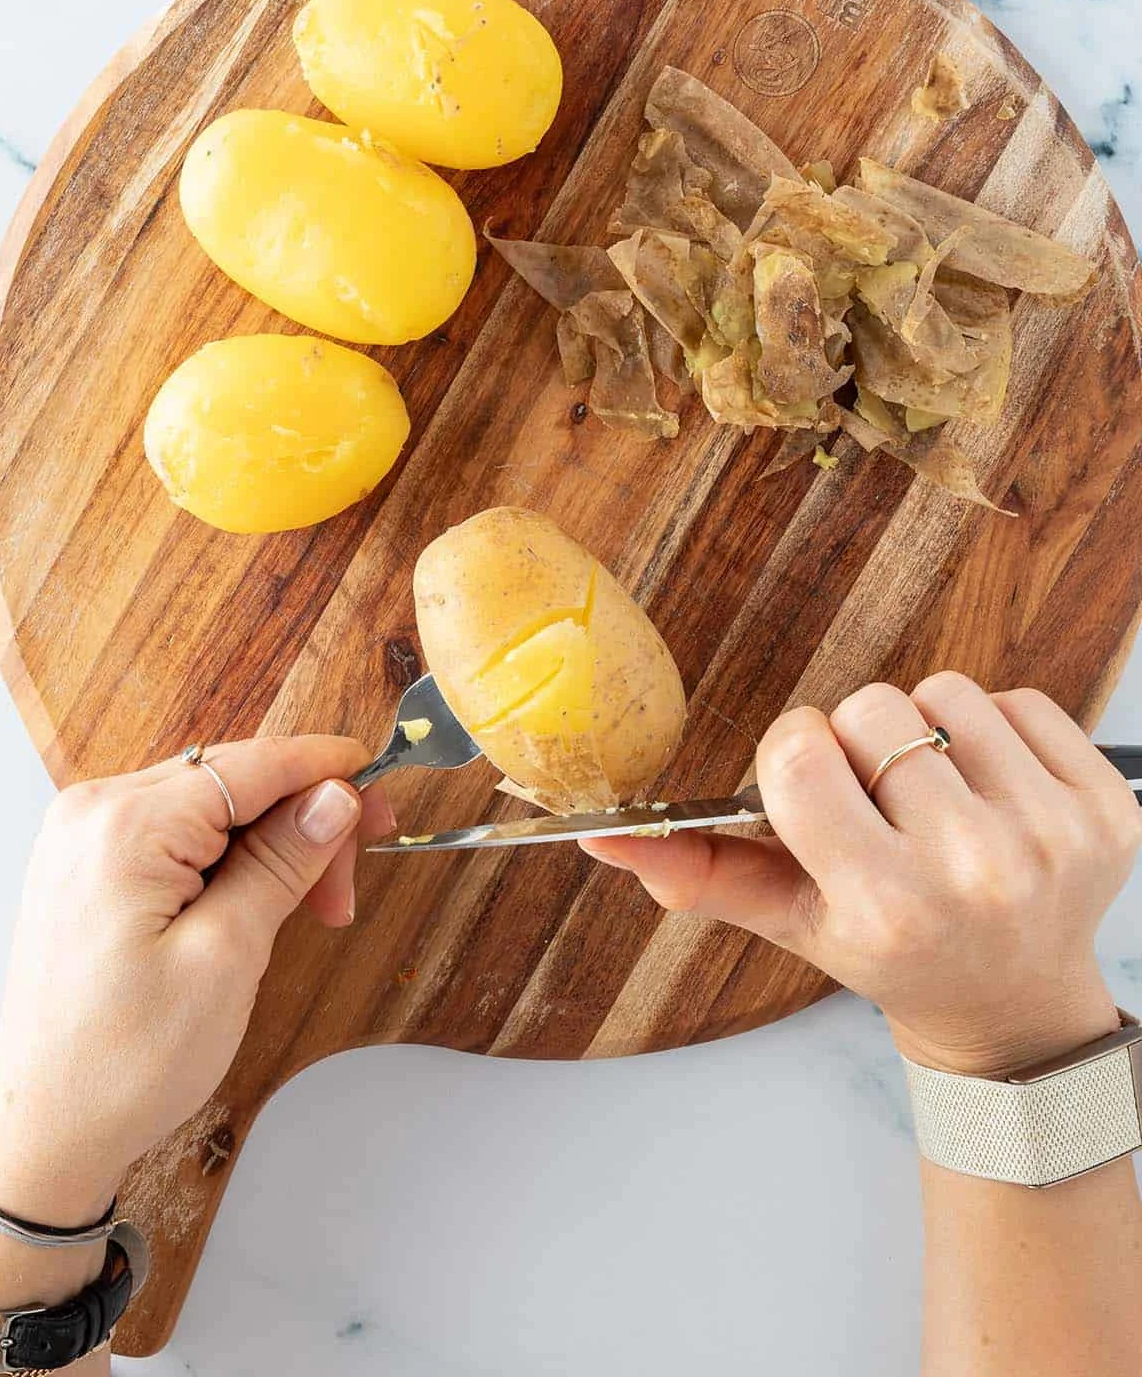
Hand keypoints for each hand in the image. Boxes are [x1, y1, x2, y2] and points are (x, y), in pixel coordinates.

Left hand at [0, 736, 392, 1226]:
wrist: (48, 1136)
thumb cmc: (127, 1063)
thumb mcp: (226, 956)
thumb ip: (282, 862)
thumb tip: (334, 796)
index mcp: (125, 826)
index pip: (250, 764)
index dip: (324, 769)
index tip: (380, 784)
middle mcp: (93, 813)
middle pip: (230, 781)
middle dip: (301, 820)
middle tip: (348, 885)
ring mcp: (81, 840)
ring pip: (206, 808)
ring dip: (268, 844)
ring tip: (310, 909)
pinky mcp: (83, 869)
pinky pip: (172, 835)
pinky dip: (225, 858)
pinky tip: (256, 902)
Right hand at [583, 674, 1139, 1074]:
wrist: (1013, 1004)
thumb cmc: (892, 952)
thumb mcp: (792, 921)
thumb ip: (698, 874)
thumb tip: (605, 835)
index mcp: (885, 906)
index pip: (801, 755)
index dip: (796, 755)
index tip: (814, 787)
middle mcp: (975, 873)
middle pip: (873, 709)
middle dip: (861, 742)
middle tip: (880, 802)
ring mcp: (1051, 839)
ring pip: (947, 693)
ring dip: (929, 729)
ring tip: (935, 794)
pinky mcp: (1107, 811)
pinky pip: (1023, 699)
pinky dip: (997, 730)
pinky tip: (990, 788)